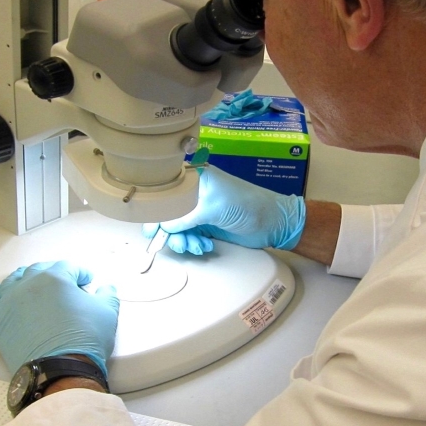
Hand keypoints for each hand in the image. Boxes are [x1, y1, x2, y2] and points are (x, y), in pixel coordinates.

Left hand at [0, 261, 118, 375]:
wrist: (60, 370)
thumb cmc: (82, 341)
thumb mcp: (107, 312)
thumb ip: (107, 294)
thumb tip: (106, 289)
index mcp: (56, 278)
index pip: (69, 267)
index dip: (80, 273)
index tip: (86, 280)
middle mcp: (30, 284)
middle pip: (40, 269)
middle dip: (53, 272)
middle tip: (63, 282)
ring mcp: (10, 301)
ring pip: (14, 280)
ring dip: (25, 279)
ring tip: (32, 283)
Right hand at [142, 166, 305, 254]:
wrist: (273, 221)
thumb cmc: (247, 205)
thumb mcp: (213, 208)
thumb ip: (185, 217)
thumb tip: (162, 228)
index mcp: (194, 178)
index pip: (165, 192)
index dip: (155, 211)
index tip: (152, 229)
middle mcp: (194, 193)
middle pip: (168, 214)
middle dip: (170, 232)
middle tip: (178, 244)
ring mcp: (200, 210)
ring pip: (177, 228)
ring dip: (183, 241)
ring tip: (197, 247)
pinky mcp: (207, 225)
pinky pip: (189, 236)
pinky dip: (193, 243)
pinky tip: (205, 246)